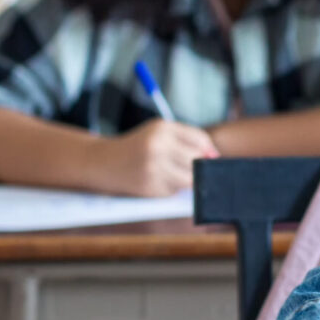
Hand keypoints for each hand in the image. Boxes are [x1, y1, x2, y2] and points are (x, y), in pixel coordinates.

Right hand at [95, 119, 218, 195]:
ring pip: (189, 179)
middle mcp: (157, 146)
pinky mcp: (149, 187)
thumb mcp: (160, 133)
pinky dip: (171, 188)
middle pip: (196, 160)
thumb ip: (189, 139)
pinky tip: (157, 180)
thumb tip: (215, 156)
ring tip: (169, 172)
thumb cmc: (140, 146)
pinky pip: (174, 191)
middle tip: (180, 164)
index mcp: (162, 128)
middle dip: (196, 165)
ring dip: (185, 178)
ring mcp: (153, 168)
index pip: (200, 139)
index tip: (205, 155)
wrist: (104, 162)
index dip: (206, 149)